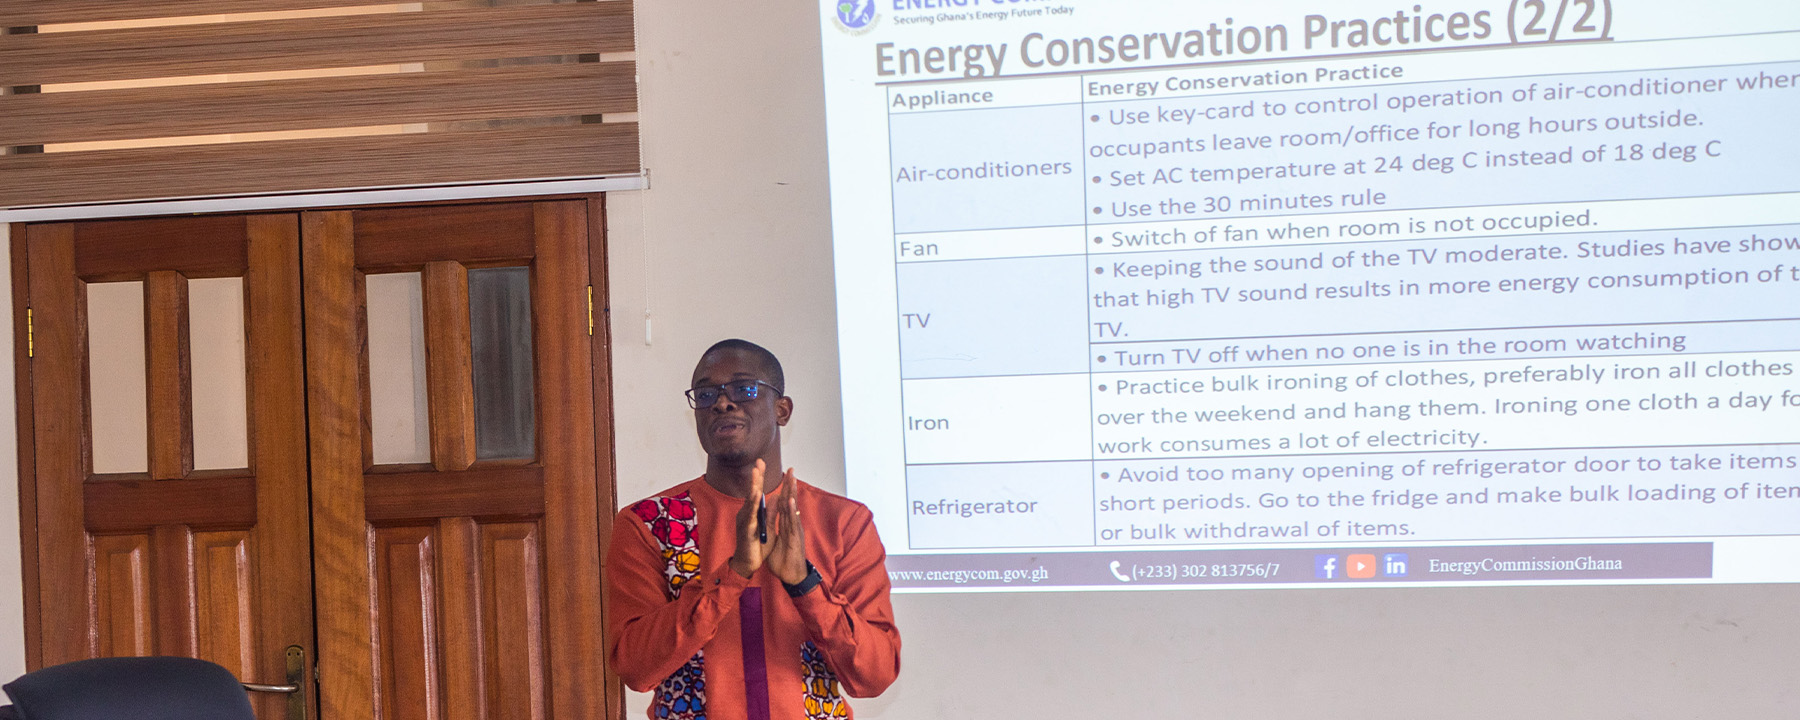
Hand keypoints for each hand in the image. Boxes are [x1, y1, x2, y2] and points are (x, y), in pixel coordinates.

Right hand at [729, 460, 771, 577]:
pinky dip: (754, 505)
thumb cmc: (756, 546)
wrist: (747, 564)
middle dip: (756, 477)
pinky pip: (750, 516)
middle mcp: (747, 514)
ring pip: (750, 502)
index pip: (757, 492)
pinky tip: (757, 496)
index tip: (761, 463)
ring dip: (754, 486)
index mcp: (753, 513)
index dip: (759, 478)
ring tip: (757, 473)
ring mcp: (745, 522)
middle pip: (752, 492)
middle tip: (758, 462)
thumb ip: (771, 512)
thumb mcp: (767, 526)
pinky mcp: (746, 531)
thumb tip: (776, 497)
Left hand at [766, 468, 808, 585]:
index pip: (786, 503)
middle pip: (791, 502)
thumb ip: (776, 524)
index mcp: (788, 523)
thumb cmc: (785, 558)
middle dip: (791, 485)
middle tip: (791, 469)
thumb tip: (774, 515)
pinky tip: (790, 500)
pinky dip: (792, 511)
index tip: (785, 474)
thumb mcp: (777, 538)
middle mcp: (793, 524)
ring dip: (793, 493)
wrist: (791, 576)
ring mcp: (795, 530)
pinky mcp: (795, 538)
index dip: (785, 488)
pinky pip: (792, 523)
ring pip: (793, 510)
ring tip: (792, 478)